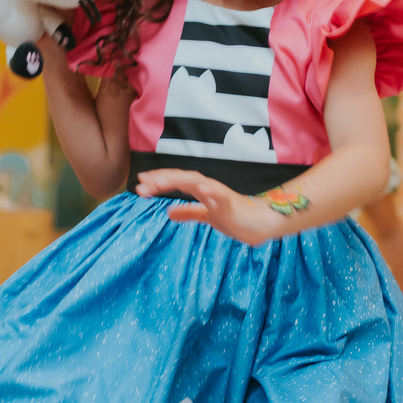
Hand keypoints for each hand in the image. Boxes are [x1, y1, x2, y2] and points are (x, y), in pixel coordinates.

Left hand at [134, 169, 285, 245]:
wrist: (263, 224)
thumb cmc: (237, 218)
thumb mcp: (207, 216)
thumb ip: (190, 212)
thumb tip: (169, 213)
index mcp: (201, 190)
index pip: (177, 181)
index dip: (159, 181)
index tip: (140, 185)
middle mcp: (208, 188)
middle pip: (182, 178)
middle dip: (161, 180)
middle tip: (141, 185)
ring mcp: (220, 194)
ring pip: (196, 181)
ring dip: (177, 180)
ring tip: (159, 182)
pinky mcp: (232, 203)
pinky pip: (221, 195)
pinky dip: (210, 190)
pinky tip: (200, 188)